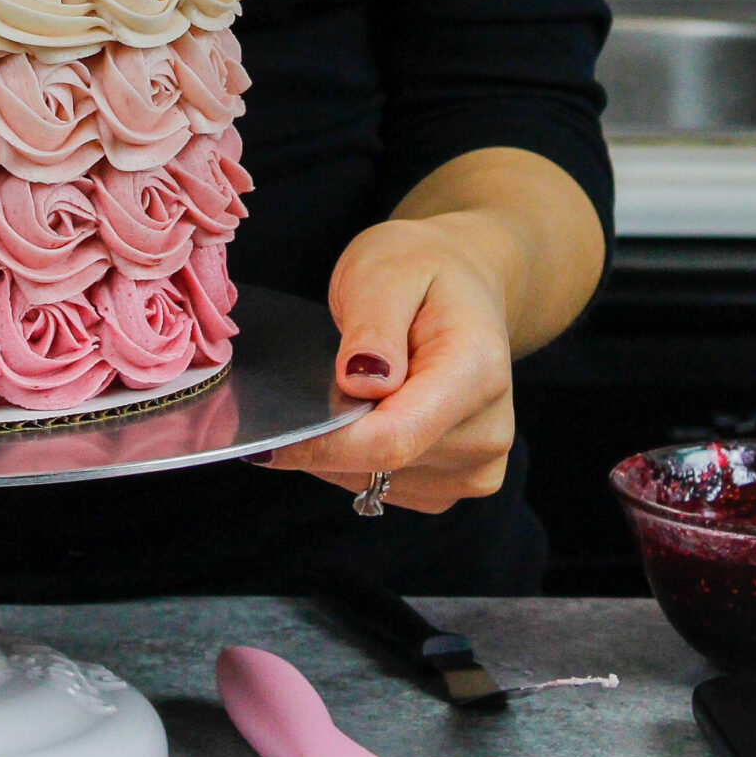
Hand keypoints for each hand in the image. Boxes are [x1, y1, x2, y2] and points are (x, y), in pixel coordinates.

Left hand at [254, 212, 518, 512]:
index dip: (324, 444)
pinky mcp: (460, 481)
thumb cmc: (421, 269)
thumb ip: (374, 325)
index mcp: (476, 373)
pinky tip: (357, 414)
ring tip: (340, 389)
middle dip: (326, 437)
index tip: (267, 440)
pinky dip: (357, 460)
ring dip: (340, 449)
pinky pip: (388, 487)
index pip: (394, 437)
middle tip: (297, 388)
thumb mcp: (386, 271)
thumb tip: (358, 382)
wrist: (464, 282)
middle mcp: (488, 431)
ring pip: (378, 482)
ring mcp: (479, 465)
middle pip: (384, 463)